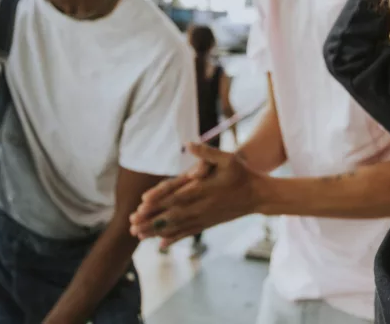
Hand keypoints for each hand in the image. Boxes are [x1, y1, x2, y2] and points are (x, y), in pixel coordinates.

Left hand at [129, 143, 263, 245]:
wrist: (258, 195)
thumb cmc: (241, 174)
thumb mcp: (227, 158)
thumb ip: (206, 152)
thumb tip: (188, 144)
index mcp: (202, 190)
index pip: (175, 196)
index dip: (158, 200)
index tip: (141, 205)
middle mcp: (201, 206)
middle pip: (171, 214)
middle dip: (150, 220)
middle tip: (131, 225)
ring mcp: (204, 217)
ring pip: (176, 226)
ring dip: (156, 231)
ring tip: (138, 236)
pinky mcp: (207, 223)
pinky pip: (187, 233)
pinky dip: (173, 238)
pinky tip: (160, 245)